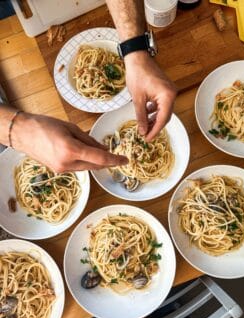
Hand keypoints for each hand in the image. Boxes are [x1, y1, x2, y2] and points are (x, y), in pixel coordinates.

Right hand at [12, 113, 127, 171]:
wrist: (23, 133)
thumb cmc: (45, 125)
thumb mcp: (71, 128)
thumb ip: (89, 140)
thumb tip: (103, 148)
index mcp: (71, 150)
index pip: (100, 158)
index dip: (115, 160)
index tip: (124, 160)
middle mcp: (67, 163)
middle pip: (95, 165)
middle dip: (106, 161)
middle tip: (116, 156)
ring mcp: (62, 169)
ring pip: (87, 167)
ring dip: (95, 161)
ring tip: (98, 150)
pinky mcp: (58, 171)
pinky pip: (78, 168)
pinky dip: (85, 162)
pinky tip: (85, 154)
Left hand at [124, 51, 176, 140]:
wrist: (137, 58)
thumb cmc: (137, 74)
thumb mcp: (138, 99)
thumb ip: (141, 117)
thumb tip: (142, 131)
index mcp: (167, 96)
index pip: (163, 119)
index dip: (155, 131)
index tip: (147, 139)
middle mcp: (172, 94)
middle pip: (165, 116)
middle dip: (155, 127)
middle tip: (145, 135)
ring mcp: (169, 92)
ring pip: (163, 112)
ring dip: (154, 120)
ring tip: (144, 127)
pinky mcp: (165, 90)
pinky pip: (161, 105)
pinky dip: (154, 112)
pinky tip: (146, 115)